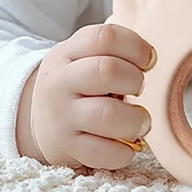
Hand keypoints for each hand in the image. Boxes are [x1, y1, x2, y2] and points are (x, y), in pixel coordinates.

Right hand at [17, 23, 155, 169]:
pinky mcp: (67, 148)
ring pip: (107, 115)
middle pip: (106, 71)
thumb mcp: (83, 55)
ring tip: (141, 121)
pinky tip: (126, 145)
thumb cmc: (77, 82)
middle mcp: (60, 82)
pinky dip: (124, 152)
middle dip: (135, 80)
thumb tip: (153, 58)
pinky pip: (103, 153)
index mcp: (67, 52)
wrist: (38, 118)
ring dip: (135, 119)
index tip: (148, 60)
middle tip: (140, 89)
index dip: (135, 46)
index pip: (105, 37)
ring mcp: (62, 117)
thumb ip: (114, 50)